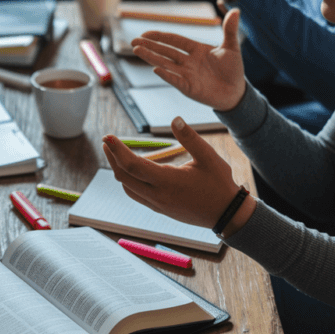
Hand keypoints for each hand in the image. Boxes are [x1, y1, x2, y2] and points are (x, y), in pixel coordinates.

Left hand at [102, 119, 240, 230]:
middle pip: (123, 177)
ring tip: (116, 153)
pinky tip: (131, 170)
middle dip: (112, 158)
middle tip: (107, 141)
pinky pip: (136, 195)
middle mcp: (158, 195)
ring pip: (127, 188)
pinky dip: (128, 181)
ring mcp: (158, 204)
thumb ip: (190, 138)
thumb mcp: (209, 157)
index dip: (117, 150)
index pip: (132, 165)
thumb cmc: (219, 184)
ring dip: (118, 170)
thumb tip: (174, 119)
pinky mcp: (160, 209)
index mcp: (168, 181)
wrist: (226, 214)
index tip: (107, 137)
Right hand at [131, 8, 245, 111]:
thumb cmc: (233, 70)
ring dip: (151, 57)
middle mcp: (188, 62)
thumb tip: (237, 9)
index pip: (175, 41)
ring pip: (166, 64)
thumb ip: (230, 29)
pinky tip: (156, 68)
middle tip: (133, 41)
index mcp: (196, 50)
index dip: (160, 36)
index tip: (146, 33)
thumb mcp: (232, 47)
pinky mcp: (190, 88)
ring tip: (137, 50)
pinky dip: (167, 75)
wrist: (238, 92)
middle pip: (166, 51)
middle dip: (150, 46)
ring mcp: (187, 75)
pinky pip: (176, 80)